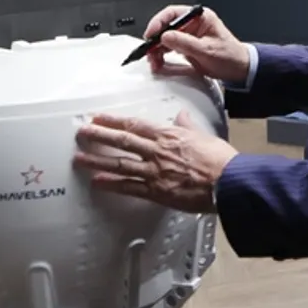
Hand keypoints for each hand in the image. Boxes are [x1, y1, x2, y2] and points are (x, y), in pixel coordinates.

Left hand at [72, 110, 237, 213]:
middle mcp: (157, 152)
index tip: (99, 117)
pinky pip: (129, 187)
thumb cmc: (220, 160)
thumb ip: (188, 126)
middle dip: (99, 136)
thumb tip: (181, 116)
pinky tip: (98, 182)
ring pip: (120, 164)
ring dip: (97, 160)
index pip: (135, 125)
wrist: (228, 182)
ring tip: (79, 158)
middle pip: (122, 141)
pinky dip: (112, 184)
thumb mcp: (203, 135)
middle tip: (82, 133)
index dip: (114, 120)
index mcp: (168, 136)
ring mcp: (154, 172)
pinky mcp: (156, 192)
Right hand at [142, 5, 249, 82]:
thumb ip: (185, 42)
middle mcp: (193, 24)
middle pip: (166, 26)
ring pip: (166, 38)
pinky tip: (159, 62)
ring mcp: (189, 35)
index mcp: (200, 17)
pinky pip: (169, 48)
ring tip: (154, 60)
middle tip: (149, 50)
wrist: (239, 70)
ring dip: (157, 49)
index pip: (173, 13)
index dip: (159, 22)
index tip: (151, 34)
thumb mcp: (206, 50)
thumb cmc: (230, 56)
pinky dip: (162, 55)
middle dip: (156, 39)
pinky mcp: (187, 46)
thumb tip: (166, 36)